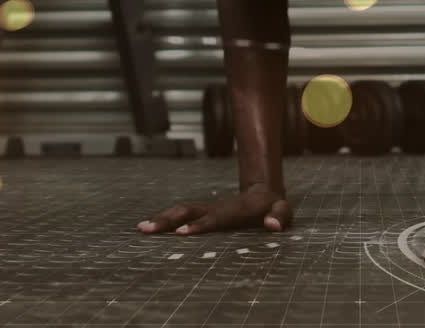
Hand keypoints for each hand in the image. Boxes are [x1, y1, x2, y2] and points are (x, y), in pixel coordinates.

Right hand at [138, 186, 291, 235]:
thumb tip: (272, 226)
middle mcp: (217, 207)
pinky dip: (163, 220)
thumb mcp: (284, 211)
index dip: (199, 225)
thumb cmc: (274, 207)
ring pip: (181, 210)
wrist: (263, 192)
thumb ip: (280, 217)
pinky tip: (147, 229)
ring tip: (141, 228)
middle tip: (147, 229)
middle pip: (189, 211)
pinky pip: (180, 215)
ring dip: (161, 218)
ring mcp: (207, 209)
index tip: (181, 233)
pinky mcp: (201, 213)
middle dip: (168, 220)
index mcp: (236, 210)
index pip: (216, 218)